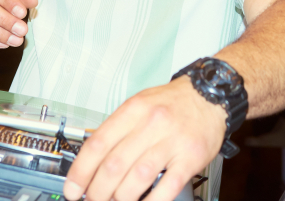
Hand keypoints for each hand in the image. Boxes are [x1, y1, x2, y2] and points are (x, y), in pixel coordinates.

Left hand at [63, 77, 226, 200]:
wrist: (211, 94)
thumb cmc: (173, 102)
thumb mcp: (140, 104)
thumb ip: (118, 129)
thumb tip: (93, 160)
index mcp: (134, 110)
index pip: (98, 143)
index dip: (81, 171)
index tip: (73, 188)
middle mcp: (151, 124)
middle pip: (114, 165)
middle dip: (98, 191)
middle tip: (93, 200)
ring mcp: (172, 141)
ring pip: (137, 177)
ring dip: (120, 198)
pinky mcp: (190, 157)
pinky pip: (167, 186)